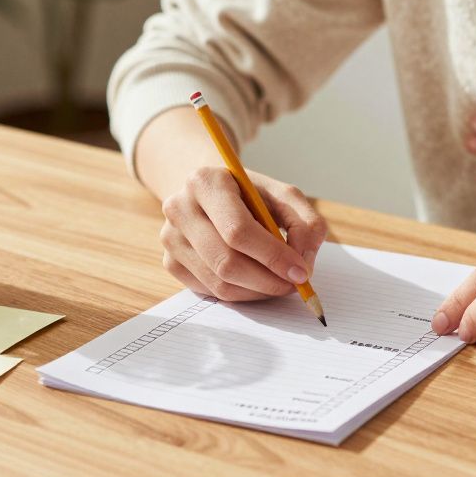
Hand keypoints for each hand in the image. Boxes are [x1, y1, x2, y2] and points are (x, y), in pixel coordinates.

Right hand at [160, 167, 327, 300]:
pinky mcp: (170, 262)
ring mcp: (170, 238)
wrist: (210, 193)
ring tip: (279, 283)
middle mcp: (179, 208)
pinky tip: (256, 281)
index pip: (238, 230)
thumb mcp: (283, 195)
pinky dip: (241, 294)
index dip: (273, 256)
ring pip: (219, 283)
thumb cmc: (250, 195)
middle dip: (268, 280)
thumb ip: (305, 223)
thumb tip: (304, 262)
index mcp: (205, 182)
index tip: (301, 272)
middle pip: (226, 262)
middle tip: (295, 285)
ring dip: (258, 291)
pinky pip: (210, 291)